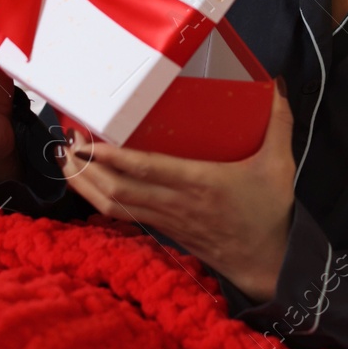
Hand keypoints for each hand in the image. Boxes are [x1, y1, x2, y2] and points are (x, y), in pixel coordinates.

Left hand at [59, 83, 295, 301]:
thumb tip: (277, 85)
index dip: (113, 157)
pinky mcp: (165, 230)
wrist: (267, 263)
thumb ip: (279, 122)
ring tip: (67, 162)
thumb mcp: (280, 165)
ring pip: (115, 206)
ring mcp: (167, 219)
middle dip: (87, 169)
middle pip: (119, 190)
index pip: (147, 169)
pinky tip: (90, 185)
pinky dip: (101, 200)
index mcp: (201, 183)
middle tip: (68, 144)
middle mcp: (176, 202)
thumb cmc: (270, 212)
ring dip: (86, 186)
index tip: (89, 141)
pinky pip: (125, 215)